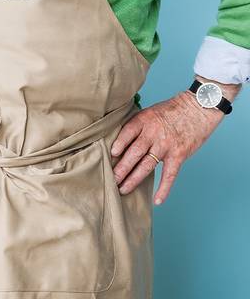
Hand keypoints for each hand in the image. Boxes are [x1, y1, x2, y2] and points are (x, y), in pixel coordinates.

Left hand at [111, 78, 234, 203]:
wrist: (198, 108)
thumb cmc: (171, 110)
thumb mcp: (149, 111)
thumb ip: (136, 125)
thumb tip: (119, 139)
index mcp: (143, 120)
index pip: (126, 134)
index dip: (118, 145)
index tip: (110, 155)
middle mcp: (152, 134)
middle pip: (133, 153)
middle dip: (120, 169)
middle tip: (110, 180)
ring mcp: (166, 146)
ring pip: (146, 166)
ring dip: (133, 179)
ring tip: (122, 189)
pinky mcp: (178, 155)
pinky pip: (169, 175)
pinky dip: (163, 188)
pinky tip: (157, 200)